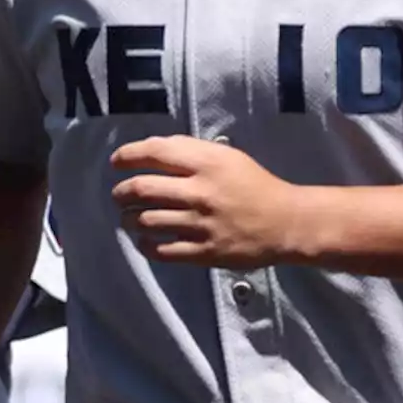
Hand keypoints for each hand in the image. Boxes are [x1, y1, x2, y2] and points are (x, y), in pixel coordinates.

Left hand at [111, 135, 305, 267]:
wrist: (286, 222)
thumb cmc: (255, 186)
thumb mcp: (228, 157)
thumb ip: (192, 152)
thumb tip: (152, 150)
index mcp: (207, 163)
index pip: (154, 153)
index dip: (127, 155)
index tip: (116, 162)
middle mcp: (200, 192)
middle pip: (142, 189)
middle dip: (121, 192)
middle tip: (119, 195)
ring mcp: (201, 224)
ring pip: (146, 221)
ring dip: (129, 219)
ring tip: (129, 218)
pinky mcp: (204, 252)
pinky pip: (162, 251)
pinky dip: (145, 245)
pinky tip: (145, 240)